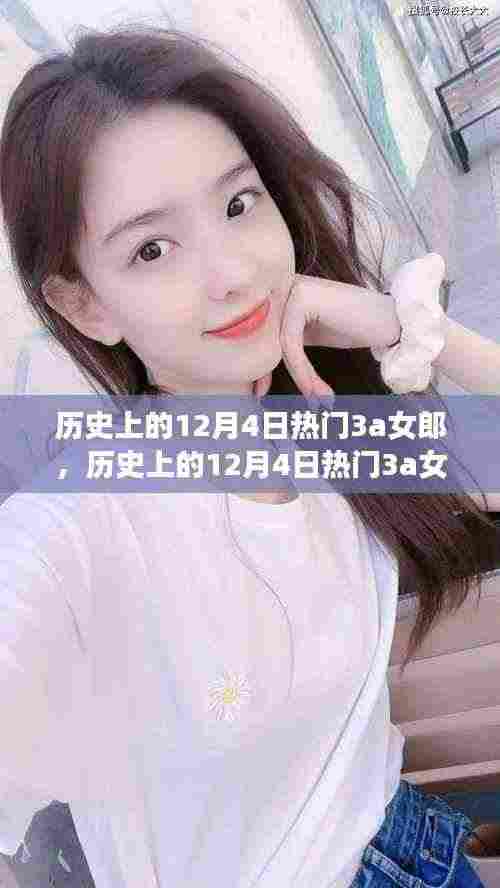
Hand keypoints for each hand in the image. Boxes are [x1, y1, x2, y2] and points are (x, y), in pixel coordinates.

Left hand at [252, 272, 361, 398]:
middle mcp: (283, 285)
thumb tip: (254, 378)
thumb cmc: (354, 327)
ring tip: (317, 400)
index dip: (260, 365)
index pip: (260, 333)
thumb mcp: (310, 336)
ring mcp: (292, 287)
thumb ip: (284, 346)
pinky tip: (316, 389)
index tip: (261, 392)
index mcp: (282, 292)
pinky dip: (304, 371)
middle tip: (282, 399)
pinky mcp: (302, 297)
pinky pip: (291, 343)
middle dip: (269, 373)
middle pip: (265, 338)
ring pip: (279, 344)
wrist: (391, 319)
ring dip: (299, 377)